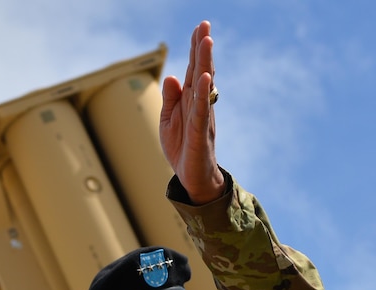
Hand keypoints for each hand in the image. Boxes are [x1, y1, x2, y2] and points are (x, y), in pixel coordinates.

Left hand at [159, 20, 226, 202]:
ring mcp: (202, 117)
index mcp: (190, 101)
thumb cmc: (182, 149)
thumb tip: (170, 77)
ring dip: (205, 63)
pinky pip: (202, 111)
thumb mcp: (169, 121)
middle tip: (205, 25)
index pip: (193, 70)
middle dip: (202, 48)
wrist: (192, 178)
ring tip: (207, 41)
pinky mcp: (201, 133)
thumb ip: (170, 99)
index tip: (199, 28)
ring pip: (204, 86)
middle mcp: (199, 104)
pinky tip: (207, 77)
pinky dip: (204, 94)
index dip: (195, 50)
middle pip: (201, 71)